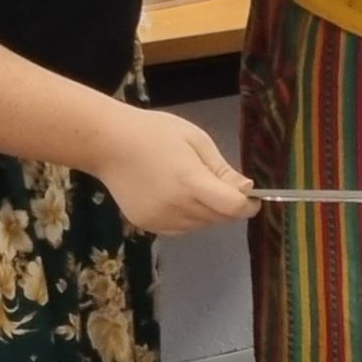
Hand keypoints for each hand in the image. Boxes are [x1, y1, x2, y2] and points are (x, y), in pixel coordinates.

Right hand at [89, 107, 255, 235]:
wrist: (108, 143)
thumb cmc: (155, 133)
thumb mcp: (196, 140)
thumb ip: (221, 169)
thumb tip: (246, 190)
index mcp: (190, 182)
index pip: (232, 208)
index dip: (248, 206)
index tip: (253, 198)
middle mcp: (177, 207)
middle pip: (218, 219)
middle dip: (228, 207)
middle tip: (221, 185)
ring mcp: (160, 219)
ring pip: (201, 225)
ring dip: (208, 212)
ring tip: (193, 186)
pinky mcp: (146, 225)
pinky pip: (181, 228)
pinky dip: (188, 218)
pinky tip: (176, 196)